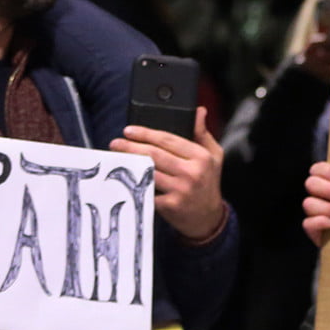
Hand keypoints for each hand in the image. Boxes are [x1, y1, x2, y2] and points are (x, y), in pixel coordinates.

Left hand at [112, 107, 227, 242]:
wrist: (208, 218)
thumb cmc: (208, 182)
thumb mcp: (213, 155)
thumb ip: (202, 133)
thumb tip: (199, 111)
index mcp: (201, 157)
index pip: (168, 140)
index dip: (146, 133)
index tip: (129, 130)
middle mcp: (192, 172)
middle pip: (155, 154)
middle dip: (131, 146)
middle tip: (115, 143)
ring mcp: (180, 190)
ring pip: (149, 171)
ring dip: (130, 163)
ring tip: (116, 157)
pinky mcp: (170, 205)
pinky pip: (147, 190)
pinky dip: (134, 183)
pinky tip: (123, 177)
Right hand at [301, 160, 329, 246]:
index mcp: (329, 182)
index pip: (318, 169)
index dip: (326, 171)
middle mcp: (319, 195)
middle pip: (311, 184)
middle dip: (328, 189)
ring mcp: (314, 212)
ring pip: (309, 204)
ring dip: (328, 207)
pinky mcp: (313, 230)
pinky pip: (308, 223)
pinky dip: (321, 221)